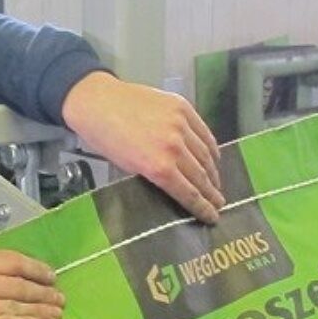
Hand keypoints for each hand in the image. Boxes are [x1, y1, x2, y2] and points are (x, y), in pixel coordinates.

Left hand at [61, 72, 224, 223]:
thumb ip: (154, 177)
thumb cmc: (105, 139)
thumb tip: (175, 187)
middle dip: (212, 193)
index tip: (213, 217)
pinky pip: (204, 132)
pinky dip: (211, 147)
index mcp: (158, 166)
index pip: (189, 193)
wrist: (98, 101)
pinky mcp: (183, 107)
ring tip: (216, 183)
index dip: (203, 208)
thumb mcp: (127, 167)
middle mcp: (174, 147)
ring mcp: (181, 124)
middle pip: (201, 176)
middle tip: (219, 203)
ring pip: (206, 154)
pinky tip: (213, 156)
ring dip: (213, 171)